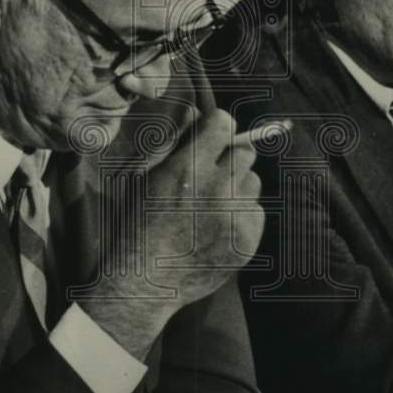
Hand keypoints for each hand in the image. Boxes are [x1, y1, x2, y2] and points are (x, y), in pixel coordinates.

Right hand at [79, 62, 264, 359]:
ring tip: (209, 205)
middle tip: (210, 173)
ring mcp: (235, 216)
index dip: (218, 127)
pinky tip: (215, 228)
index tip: (213, 135)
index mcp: (187, 168)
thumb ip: (174, 141)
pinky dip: (240, 215)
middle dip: (229, 156)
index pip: (223, 124)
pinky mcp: (248, 239)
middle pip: (245, 151)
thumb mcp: (144, 177)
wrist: (145, 283)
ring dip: (237, 186)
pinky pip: (255, 210)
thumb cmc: (137, 224)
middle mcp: (217, 188)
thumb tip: (195, 109)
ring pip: (253, 181)